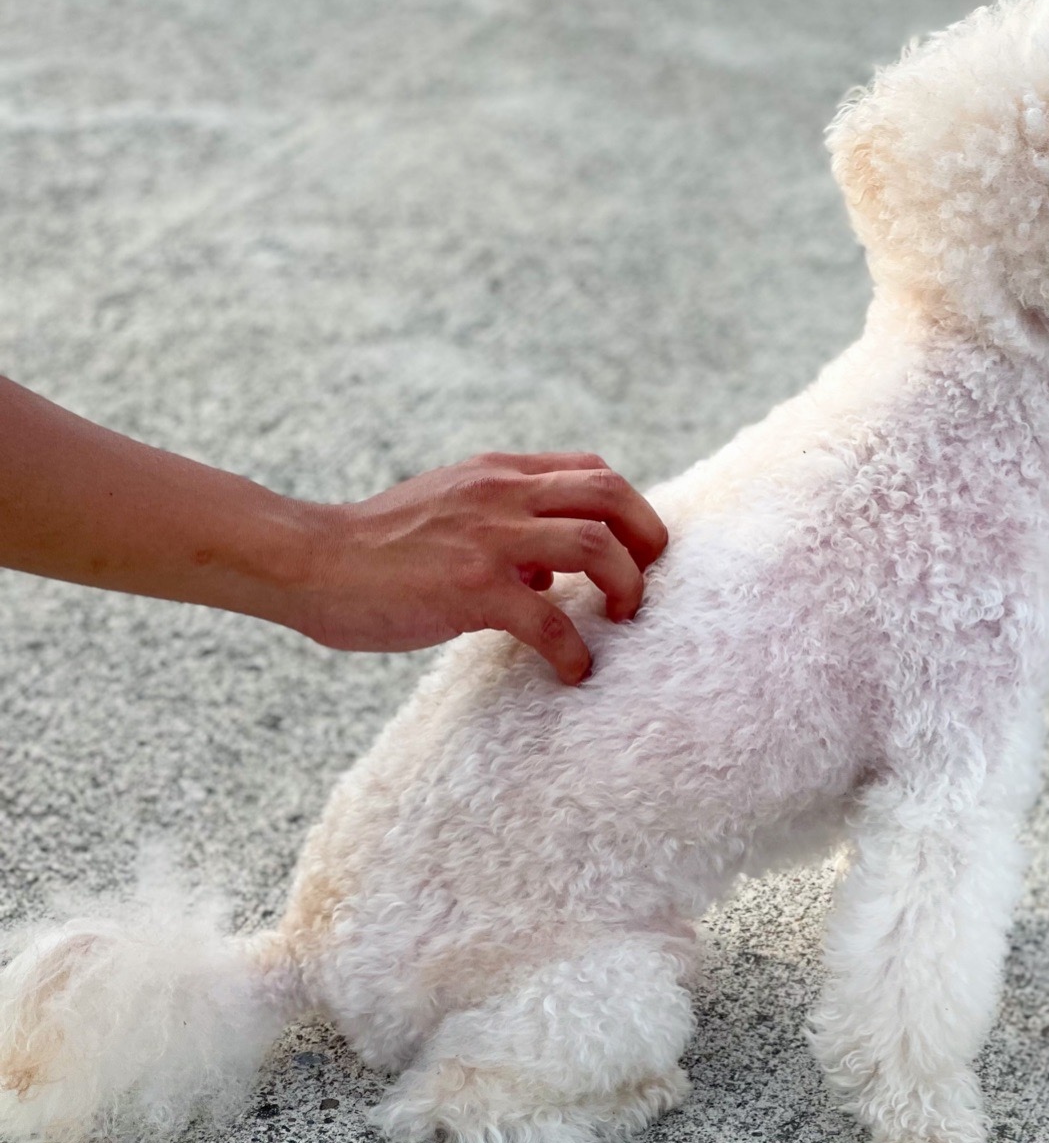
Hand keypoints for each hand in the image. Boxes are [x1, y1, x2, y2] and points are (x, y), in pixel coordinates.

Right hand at [294, 452, 667, 683]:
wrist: (308, 562)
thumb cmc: (376, 550)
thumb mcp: (448, 514)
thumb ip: (504, 529)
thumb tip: (550, 572)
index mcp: (497, 475)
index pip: (592, 471)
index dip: (628, 509)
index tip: (633, 550)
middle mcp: (501, 494)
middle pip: (611, 494)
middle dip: (648, 539)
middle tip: (646, 584)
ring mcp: (489, 539)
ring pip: (597, 546)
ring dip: (627, 586)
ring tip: (622, 619)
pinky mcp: (471, 588)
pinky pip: (552, 621)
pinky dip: (575, 651)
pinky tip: (573, 671)